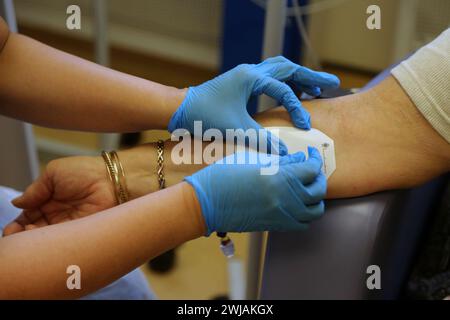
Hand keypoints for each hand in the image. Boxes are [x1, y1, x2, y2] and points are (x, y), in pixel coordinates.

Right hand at [3, 156, 114, 235]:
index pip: (28, 215)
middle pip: (34, 230)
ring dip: (33, 241)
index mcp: (49, 199)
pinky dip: (48, 245)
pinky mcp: (78, 234)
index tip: (9, 231)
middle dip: (21, 236)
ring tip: (26, 236)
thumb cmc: (85, 171)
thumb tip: (17, 202)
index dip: (17, 224)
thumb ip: (34, 190)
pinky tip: (40, 240)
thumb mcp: (53, 174)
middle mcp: (57, 214)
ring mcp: (67, 225)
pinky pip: (60, 243)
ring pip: (45, 240)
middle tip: (13, 237)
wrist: (111, 180)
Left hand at [168, 56, 339, 154]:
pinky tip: (289, 93)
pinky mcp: (241, 82)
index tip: (306, 125)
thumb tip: (284, 153)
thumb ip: (262, 141)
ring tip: (315, 87)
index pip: (284, 90)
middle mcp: (250, 71)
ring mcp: (245, 75)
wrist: (179, 110)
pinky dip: (284, 82)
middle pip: (289, 68)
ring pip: (279, 69)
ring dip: (298, 77)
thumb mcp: (236, 130)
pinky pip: (269, 76)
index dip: (297, 108)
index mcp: (251, 78)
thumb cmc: (204, 117)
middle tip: (332, 83)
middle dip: (311, 76)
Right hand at [185, 146, 326, 234]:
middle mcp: (287, 198)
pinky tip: (298, 204)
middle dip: (318, 177)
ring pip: (315, 211)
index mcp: (281, 177)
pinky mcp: (276, 226)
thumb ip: (280, 160)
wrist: (207, 203)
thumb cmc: (225, 176)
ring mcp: (283, 214)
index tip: (310, 154)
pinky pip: (302, 224)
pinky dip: (306, 214)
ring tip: (308, 189)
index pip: (312, 168)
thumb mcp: (253, 160)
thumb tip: (298, 160)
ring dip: (316, 198)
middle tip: (312, 170)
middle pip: (319, 190)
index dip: (314, 159)